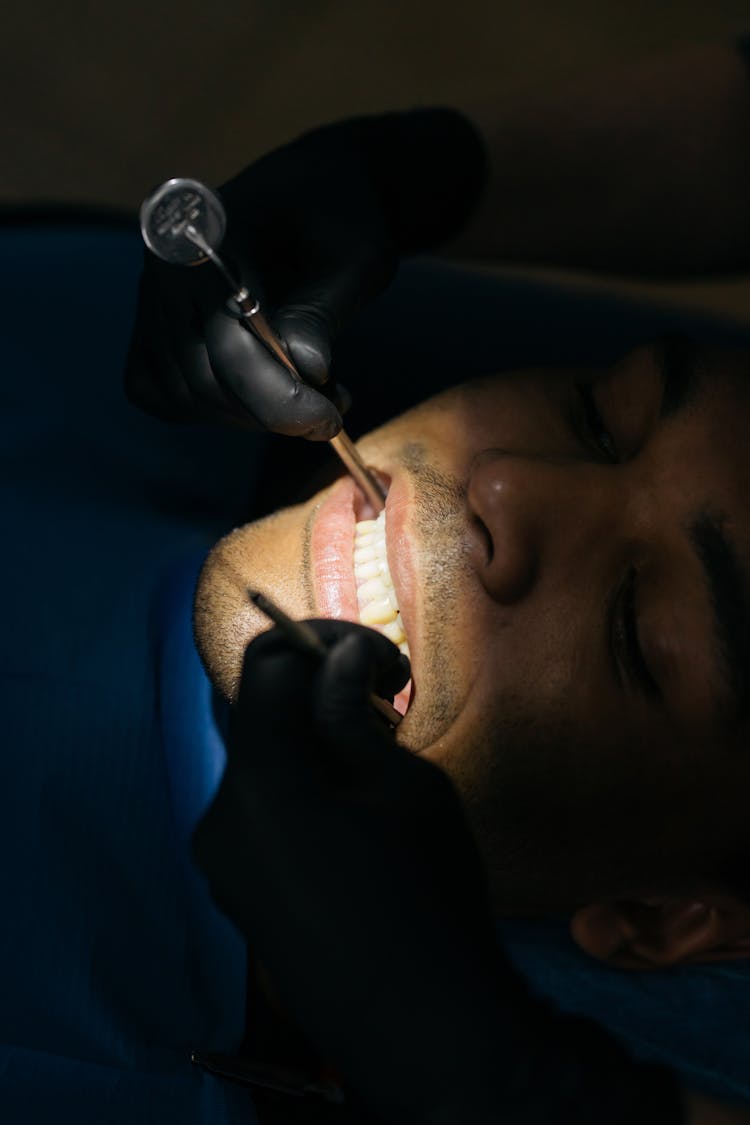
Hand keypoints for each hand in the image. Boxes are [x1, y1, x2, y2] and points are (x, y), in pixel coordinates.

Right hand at [125, 110, 486, 437]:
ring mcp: (151, 296)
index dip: (279, 397)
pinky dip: (209, 410)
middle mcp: (165, 263)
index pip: (229, 342)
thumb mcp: (357, 257)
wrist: (315, 195)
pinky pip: (161, 393)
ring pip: (183, 394)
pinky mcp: (151, 326)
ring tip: (306, 402)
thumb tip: (306, 369)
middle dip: (269, 413)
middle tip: (328, 417)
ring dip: (247, 417)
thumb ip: (324, 311)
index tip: (329, 419)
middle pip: (202, 377)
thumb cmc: (340, 218)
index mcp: (211, 230)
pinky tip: (259, 398)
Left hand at [193, 619, 504, 1118]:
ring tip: (376, 761)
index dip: (322, 642)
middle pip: (257, 716)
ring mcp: (222, 864)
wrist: (423, 1030)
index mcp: (258, 782)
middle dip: (317, 693)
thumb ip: (351, 714)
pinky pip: (261, 814)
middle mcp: (220, 818)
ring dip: (310, 743)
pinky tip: (352, 814)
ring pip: (261, 766)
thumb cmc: (425, 895)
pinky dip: (300, 790)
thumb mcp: (402, 788)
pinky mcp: (239, 895)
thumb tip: (333, 660)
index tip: (381, 663)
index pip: (264, 666)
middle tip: (385, 705)